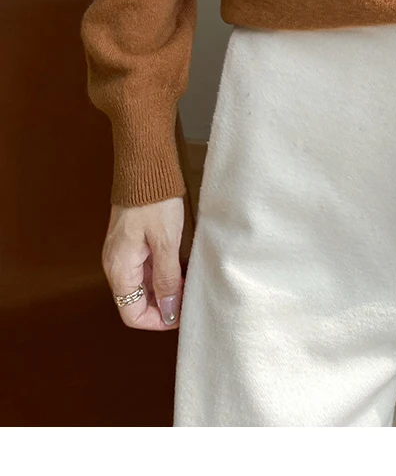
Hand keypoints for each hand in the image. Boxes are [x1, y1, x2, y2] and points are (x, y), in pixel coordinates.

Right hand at [102, 196, 184, 329]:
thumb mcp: (166, 242)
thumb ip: (167, 278)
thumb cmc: (153, 199)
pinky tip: (180, 267)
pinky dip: (162, 273)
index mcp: (119, 269)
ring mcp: (123, 253)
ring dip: (164, 288)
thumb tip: (169, 310)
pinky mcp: (132, 242)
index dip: (157, 321)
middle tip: (189, 298)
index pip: (132, 314)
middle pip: (137, 301)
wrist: (144, 166)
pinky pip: (145, 268)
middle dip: (164, 305)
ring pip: (143, 285)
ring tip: (188, 282)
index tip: (180, 316)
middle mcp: (116, 264)